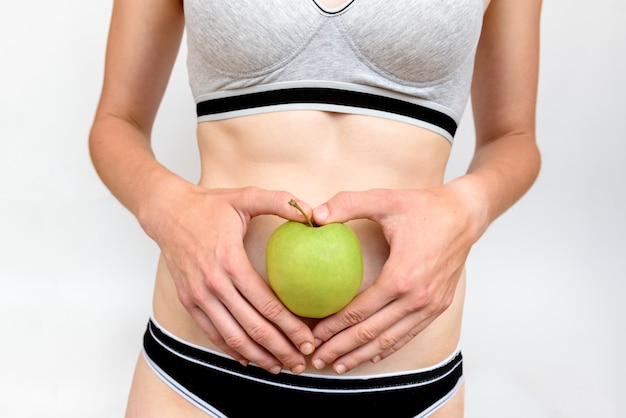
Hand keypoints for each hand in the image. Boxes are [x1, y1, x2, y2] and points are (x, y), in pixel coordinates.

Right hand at [141, 182, 315, 373]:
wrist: (166, 212)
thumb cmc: (209, 205)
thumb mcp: (245, 196)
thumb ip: (280, 201)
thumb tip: (312, 213)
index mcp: (230, 261)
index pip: (267, 303)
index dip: (291, 326)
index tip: (309, 339)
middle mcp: (213, 284)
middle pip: (253, 327)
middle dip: (281, 348)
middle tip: (302, 361)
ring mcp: (198, 296)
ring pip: (232, 337)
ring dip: (259, 356)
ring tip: (281, 366)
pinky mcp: (189, 301)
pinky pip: (213, 333)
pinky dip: (232, 350)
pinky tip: (250, 359)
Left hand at [309, 182, 485, 373]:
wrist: (465, 215)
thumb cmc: (424, 207)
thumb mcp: (384, 199)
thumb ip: (346, 204)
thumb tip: (314, 216)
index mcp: (401, 276)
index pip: (359, 311)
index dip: (333, 327)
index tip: (312, 336)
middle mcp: (417, 298)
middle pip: (371, 332)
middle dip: (340, 348)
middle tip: (315, 359)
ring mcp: (430, 306)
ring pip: (389, 340)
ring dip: (360, 355)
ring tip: (336, 366)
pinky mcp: (438, 307)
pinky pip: (408, 334)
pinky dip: (387, 347)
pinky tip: (370, 355)